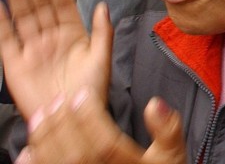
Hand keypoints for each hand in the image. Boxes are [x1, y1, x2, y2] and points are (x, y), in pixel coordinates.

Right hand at [0, 0, 111, 119]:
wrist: (70, 119)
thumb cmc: (90, 92)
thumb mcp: (101, 59)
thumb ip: (102, 32)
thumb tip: (102, 5)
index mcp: (73, 36)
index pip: (63, 7)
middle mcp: (51, 39)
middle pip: (41, 8)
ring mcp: (32, 50)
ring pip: (24, 18)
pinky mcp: (15, 64)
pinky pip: (6, 40)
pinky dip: (2, 23)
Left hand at [21, 90, 184, 163]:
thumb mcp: (172, 155)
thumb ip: (168, 129)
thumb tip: (155, 104)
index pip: (106, 143)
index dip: (90, 117)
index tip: (81, 94)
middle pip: (76, 154)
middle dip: (63, 124)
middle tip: (56, 100)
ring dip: (45, 140)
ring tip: (40, 117)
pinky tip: (27, 151)